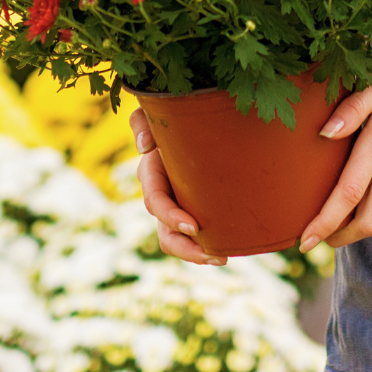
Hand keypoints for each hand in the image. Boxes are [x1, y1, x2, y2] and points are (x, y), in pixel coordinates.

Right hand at [131, 107, 226, 265]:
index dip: (170, 217)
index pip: (155, 202)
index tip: (192, 227)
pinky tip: (228, 249)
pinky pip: (195, 234)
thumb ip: (142, 122)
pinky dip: (207, 245)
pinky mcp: (194, 207)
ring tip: (221, 257)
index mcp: (152, 173)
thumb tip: (144, 147)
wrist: (193, 121)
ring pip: (179, 240)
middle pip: (165, 233)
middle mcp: (162, 194)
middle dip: (186, 249)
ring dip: (197, 254)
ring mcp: (177, 204)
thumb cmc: (174, 115)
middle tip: (213, 255)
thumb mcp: (154, 114)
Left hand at [298, 52, 371, 251]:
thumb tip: (323, 134)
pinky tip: (364, 205)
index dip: (324, 222)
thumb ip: (350, 109)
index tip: (305, 240)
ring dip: (357, 229)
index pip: (347, 195)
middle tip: (317, 236)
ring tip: (336, 224)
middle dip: (338, 237)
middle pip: (365, 222)